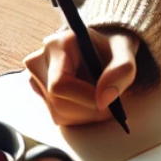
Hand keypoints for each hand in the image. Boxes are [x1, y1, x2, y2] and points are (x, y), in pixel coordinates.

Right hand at [23, 27, 139, 126]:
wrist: (101, 47)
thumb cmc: (111, 47)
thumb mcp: (124, 51)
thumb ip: (121, 70)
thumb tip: (104, 99)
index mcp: (57, 44)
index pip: (60, 84)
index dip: (85, 99)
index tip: (109, 102)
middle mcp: (39, 60)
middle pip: (59, 103)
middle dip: (91, 110)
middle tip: (112, 102)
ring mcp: (36, 78)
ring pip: (59, 113)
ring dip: (87, 114)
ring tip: (101, 96)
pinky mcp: (39, 93)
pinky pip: (58, 116)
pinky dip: (80, 116)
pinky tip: (89, 100)